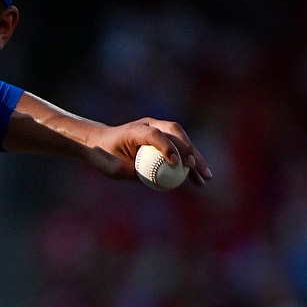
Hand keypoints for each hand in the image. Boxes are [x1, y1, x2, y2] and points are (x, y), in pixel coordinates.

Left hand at [84, 118, 212, 186]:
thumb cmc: (105, 155)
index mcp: (135, 129)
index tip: (175, 163)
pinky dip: (189, 165)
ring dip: (195, 159)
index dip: (166, 146)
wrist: (101, 144)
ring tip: (206, 177)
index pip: (154, 134)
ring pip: (182, 141)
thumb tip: (157, 180)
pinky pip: (180, 151)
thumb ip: (134, 171)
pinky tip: (198, 180)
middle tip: (193, 166)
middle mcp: (150, 125)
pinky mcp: (164, 140)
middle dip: (188, 149)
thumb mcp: (114, 167)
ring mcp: (159, 131)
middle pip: (175, 132)